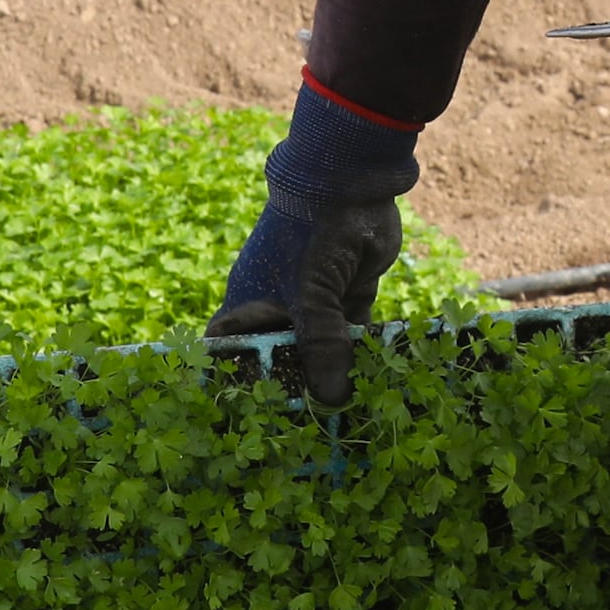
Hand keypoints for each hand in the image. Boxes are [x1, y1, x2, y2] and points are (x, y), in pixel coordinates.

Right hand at [210, 82, 417, 406]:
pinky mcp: (347, 297)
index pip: (232, 353)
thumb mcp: (314, 293)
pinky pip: (351, 336)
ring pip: (320, 350)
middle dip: (295, 391)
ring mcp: (313, 303)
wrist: (354, 178)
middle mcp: (277, 308)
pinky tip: (377, 386)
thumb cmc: (314, 231)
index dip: (237, 384)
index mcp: (250, 304)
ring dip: (333, 376)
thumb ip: (322, 345)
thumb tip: (330, 400)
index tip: (253, 420)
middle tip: (312, 431)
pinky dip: (362, 356)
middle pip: (281, 359)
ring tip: (350, 418)